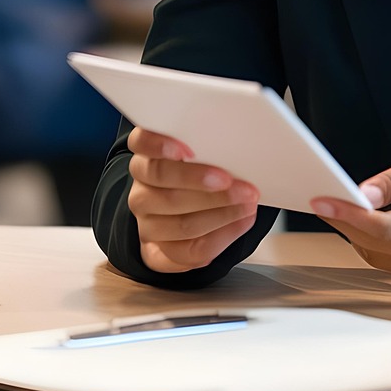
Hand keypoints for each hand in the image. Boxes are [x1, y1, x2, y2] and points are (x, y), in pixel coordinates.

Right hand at [126, 127, 260, 274]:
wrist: (191, 216)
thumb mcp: (207, 154)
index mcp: (148, 157)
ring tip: (249, 204)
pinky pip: (187, 251)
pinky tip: (242, 222)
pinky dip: (221, 237)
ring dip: (222, 213)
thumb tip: (242, 138)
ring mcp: (146, 224)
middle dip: (204, 183)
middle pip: (164, 183)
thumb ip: (213, 145)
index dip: (159, 144)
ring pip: (180, 223)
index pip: (141, 142)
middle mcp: (141, 190)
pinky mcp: (155, 253)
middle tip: (239, 184)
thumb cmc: (205, 174)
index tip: (186, 149)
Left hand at [311, 149, 390, 278]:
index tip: (321, 200)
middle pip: (367, 240)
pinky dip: (363, 236)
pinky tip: (357, 217)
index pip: (380, 227)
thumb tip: (361, 192)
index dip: (347, 213)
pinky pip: (377, 254)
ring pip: (368, 250)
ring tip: (334, 202)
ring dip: (349, 228)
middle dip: (340, 218)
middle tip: (319, 194)